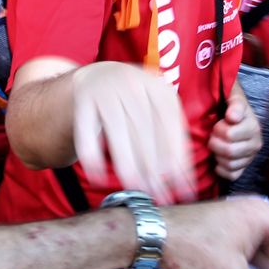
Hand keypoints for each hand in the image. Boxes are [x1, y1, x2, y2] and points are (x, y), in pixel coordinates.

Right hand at [72, 61, 195, 202]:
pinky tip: (97, 176)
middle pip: (144, 129)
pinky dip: (92, 155)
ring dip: (127, 163)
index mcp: (158, 87)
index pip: (170, 123)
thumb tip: (184, 181)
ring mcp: (107, 90)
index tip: (176, 181)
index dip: (174, 154)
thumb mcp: (157, 111)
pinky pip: (87, 131)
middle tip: (155, 192)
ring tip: (133, 187)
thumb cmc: (136, 105)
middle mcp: (134, 84)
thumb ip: (171, 139)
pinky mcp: (84, 99)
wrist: (98, 77)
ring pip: (118, 131)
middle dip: (151, 165)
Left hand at [209, 83, 260, 180]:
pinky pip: (231, 175)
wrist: (231, 119)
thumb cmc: (229, 108)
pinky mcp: (243, 168)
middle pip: (229, 151)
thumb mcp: (233, 97)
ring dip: (217, 155)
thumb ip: (235, 103)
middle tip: (213, 135)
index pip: (229, 135)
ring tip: (217, 145)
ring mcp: (250, 158)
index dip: (218, 129)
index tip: (220, 122)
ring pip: (229, 164)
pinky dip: (221, 168)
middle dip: (215, 142)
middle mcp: (256, 144)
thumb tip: (233, 117)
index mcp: (254, 127)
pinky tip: (218, 158)